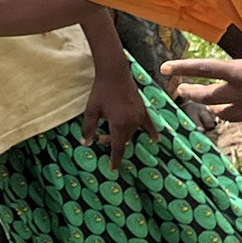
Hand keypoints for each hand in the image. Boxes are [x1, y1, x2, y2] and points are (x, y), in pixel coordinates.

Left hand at [79, 52, 153, 168]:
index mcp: (119, 125)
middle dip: (113, 142)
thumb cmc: (101, 91)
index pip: (117, 148)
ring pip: (132, 132)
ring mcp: (140, 116)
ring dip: (123, 135)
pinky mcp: (143, 109)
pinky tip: (156, 139)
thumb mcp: (91, 111)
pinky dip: (151, 132)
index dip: (115, 160)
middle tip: (101, 138)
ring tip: (111, 131)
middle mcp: (132, 123)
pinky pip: (148, 124)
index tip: (113, 169)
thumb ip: (88, 128)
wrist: (114, 73)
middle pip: (124, 140)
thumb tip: (85, 143)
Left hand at [161, 0, 241, 145]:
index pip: (203, 68)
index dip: (181, 68)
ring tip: (212, 110)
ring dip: (217, 112)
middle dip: (192, 94)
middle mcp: (241, 95)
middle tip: (181, 93)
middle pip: (208, 97)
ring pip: (227, 116)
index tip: (163, 69)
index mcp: (239, 73)